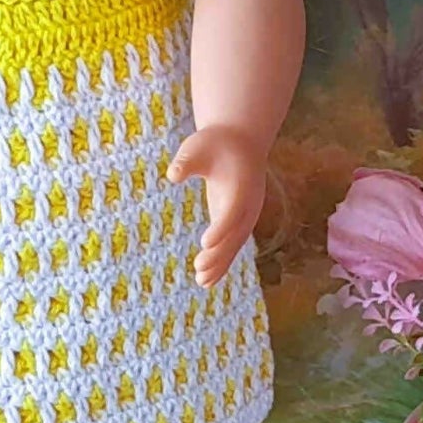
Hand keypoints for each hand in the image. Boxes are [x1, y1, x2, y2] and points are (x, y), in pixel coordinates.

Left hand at [166, 124, 266, 287]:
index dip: (220, 229)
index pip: (231, 213)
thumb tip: (173, 174)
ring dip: (220, 264)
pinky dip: (222, 262)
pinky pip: (233, 245)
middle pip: (235, 235)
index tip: (205, 243)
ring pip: (235, 245)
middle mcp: (248, 205)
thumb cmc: (216, 142)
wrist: (240, 140)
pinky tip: (206, 279)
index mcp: (241, 186)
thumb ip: (187, 161)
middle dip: (219, 253)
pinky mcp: (239, 220)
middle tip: (199, 267)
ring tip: (201, 281)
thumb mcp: (198, 146)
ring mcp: (246, 215)